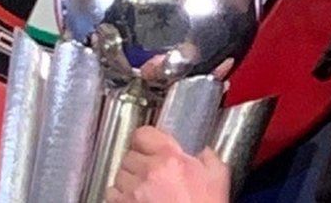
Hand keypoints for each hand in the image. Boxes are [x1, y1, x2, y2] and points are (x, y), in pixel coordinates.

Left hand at [105, 126, 230, 202]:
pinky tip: (136, 202)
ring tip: (144, 190)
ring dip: (129, 180)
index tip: (151, 148)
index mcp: (170, 158)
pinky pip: (112, 194)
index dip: (146, 141)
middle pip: (129, 156)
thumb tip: (202, 152)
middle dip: (139, 163)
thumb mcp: (218, 178)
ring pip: (119, 175)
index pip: (142, 135)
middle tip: (152, 174)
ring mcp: (132, 192)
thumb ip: (209, 158)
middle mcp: (147, 172)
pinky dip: (120, 197)